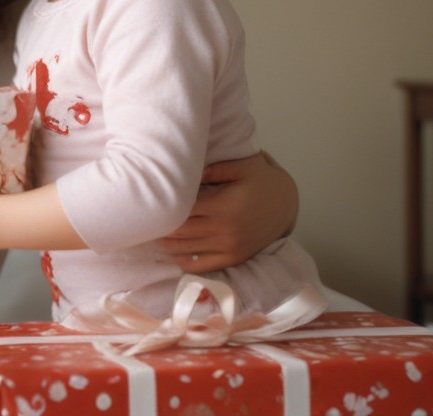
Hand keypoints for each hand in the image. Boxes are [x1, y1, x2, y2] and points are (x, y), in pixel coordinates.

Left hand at [161, 151, 298, 273]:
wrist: (288, 204)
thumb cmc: (262, 181)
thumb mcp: (242, 166)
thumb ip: (213, 169)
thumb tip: (186, 172)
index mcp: (224, 206)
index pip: (182, 210)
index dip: (164, 207)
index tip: (151, 200)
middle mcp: (224, 231)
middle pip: (179, 232)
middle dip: (160, 226)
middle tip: (144, 217)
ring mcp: (228, 248)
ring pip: (185, 250)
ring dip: (166, 243)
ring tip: (153, 231)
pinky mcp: (232, 259)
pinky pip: (199, 266)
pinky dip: (181, 259)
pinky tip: (172, 249)